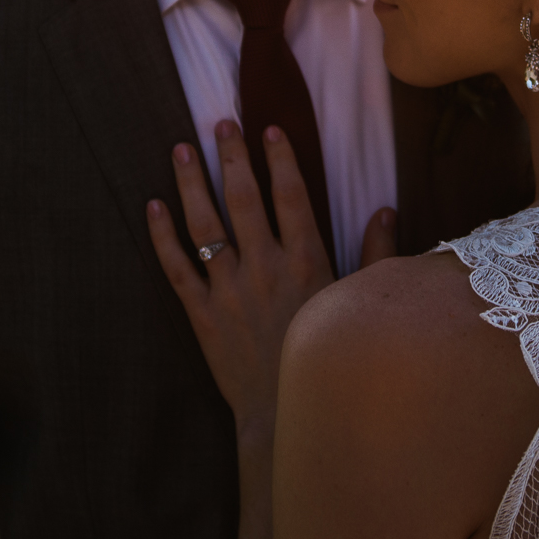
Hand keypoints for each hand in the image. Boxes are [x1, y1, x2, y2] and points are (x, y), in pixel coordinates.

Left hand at [146, 120, 396, 434]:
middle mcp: (265, 268)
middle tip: (221, 122)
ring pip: (205, 226)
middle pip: (244, 199)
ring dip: (191, 183)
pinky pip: (176, 268)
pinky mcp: (201, 314)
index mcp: (306, 261)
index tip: (269, 128)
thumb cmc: (327, 356)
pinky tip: (153, 206)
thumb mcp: (357, 303)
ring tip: (180, 149)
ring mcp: (229, 290)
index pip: (290, 196)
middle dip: (231, 156)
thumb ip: (375, 256)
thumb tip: (386, 212)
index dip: (279, 159)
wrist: (284, 416)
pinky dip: (162, 237)